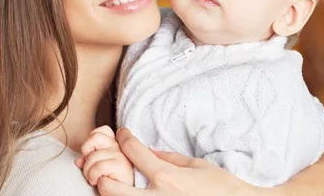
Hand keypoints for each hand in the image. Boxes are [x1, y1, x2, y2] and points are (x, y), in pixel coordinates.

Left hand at [74, 125, 134, 186]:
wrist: (123, 194)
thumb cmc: (110, 181)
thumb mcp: (97, 167)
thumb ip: (88, 159)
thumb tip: (78, 160)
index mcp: (116, 144)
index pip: (102, 130)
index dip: (91, 141)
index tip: (91, 155)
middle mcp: (120, 146)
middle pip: (95, 137)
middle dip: (86, 153)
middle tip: (90, 167)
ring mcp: (121, 154)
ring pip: (92, 156)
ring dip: (88, 171)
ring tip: (94, 179)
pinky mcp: (121, 165)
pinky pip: (97, 167)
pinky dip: (93, 177)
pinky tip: (98, 182)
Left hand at [96, 128, 261, 195]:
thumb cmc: (220, 187)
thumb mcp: (196, 166)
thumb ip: (168, 158)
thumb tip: (148, 152)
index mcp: (166, 177)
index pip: (134, 152)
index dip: (124, 138)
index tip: (122, 134)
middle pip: (110, 186)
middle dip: (103, 174)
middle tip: (106, 167)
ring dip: (111, 192)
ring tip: (114, 185)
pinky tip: (131, 194)